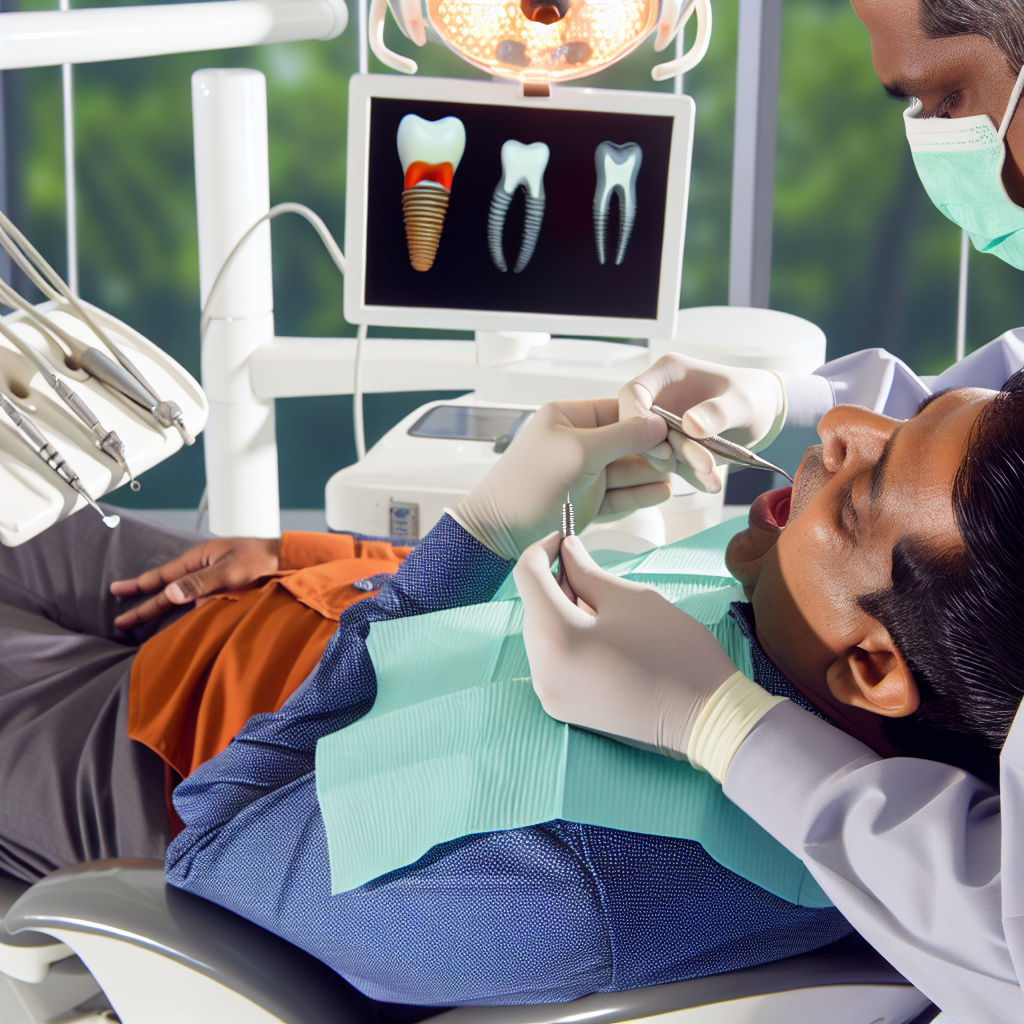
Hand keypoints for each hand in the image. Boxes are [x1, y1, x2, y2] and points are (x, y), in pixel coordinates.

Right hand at [110, 536, 280, 628]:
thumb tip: (170, 594)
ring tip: (150, 623)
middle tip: (121, 621)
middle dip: (145, 606)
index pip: (161, 576)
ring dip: (172, 611)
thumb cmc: (260, 560)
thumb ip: (200, 583)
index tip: (116, 591)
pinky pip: (202, 603)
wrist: (286, 560)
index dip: (139, 586)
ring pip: (186, 600)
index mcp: (198, 559)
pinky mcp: (223, 589)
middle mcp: (202, 569)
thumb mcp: (230, 571)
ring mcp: (212, 580)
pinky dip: (194, 613)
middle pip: (167, 590)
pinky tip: (190, 622)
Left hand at [453, 398, 670, 561]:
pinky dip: (642, 494)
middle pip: (630, 442)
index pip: (621, 411)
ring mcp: (585, 473)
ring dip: (655, 473)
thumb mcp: (578, 452)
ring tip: (684, 475)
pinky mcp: (589, 501)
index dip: (650, 422)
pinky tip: (664, 492)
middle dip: (658, 451)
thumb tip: (658, 423)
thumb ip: (622, 436)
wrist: (500, 532)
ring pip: (630, 470)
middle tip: (686, 457)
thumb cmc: (526, 484)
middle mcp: (579, 443)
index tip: (677, 430)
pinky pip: (622, 494)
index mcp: (569, 418)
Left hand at [513, 532, 738, 755]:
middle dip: (555, 581)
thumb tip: (565, 550)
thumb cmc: (673, 650)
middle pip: (532, 607)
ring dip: (559, 610)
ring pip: (539, 633)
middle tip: (590, 570)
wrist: (705, 717)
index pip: (527, 576)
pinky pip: (550, 660)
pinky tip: (599, 634)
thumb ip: (587, 571)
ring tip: (602, 606)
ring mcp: (549, 694)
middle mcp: (542, 670)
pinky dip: (565, 639)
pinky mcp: (561, 707)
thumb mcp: (630, 599)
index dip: (543, 548)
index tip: (564, 537)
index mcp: (557, 637)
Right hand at [619, 354, 784, 492]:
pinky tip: (710, 482)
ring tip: (712, 477)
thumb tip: (689, 424)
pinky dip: (690, 476)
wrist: (761, 414)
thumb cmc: (752, 396)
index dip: (636, 419)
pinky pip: (672, 464)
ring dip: (681, 467)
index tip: (662, 443)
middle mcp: (659, 397)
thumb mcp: (742, 402)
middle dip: (665, 451)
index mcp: (667, 374)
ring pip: (654, 451)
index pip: (632, 393)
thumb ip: (718, 412)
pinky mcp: (670, 445)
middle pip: (638, 428)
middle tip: (700, 463)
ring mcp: (662, 423)